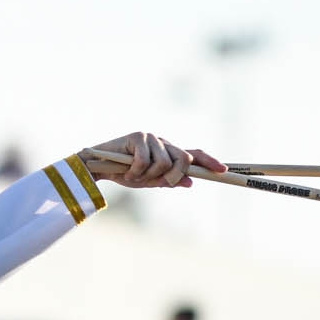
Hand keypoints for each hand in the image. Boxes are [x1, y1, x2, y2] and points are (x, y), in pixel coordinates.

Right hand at [81, 133, 221, 188]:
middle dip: (172, 175)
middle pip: (183, 159)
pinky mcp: (138, 136)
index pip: (194, 154)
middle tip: (156, 182)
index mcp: (168, 152)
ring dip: (148, 176)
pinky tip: (126, 172)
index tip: (223, 171)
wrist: (96, 167)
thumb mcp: (148, 181)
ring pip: (164, 163)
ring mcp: (151, 138)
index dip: (209, 161)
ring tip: (133, 177)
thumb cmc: (122, 173)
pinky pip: (146, 161)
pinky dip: (136, 172)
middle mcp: (163, 142)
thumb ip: (168, 181)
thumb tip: (190, 182)